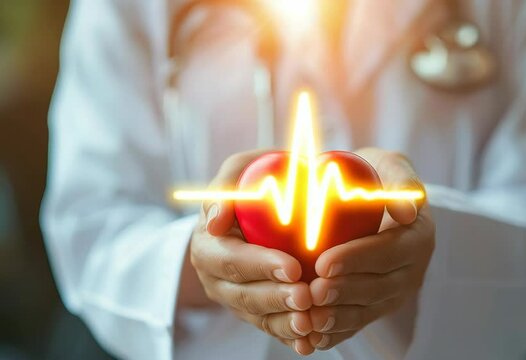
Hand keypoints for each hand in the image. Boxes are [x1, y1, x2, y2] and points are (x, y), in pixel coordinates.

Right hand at [188, 150, 315, 355]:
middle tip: (307, 297)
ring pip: (258, 317)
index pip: (230, 259)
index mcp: (207, 244)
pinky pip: (272, 329)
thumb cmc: (255, 182)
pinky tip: (312, 341)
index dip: (259, 266)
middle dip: (275, 299)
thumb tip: (215, 221)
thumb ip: (227, 183)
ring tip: (312, 323)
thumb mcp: (240, 170)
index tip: (292, 267)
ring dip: (285, 323)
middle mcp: (216, 277)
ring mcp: (236, 299)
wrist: (266, 207)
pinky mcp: (256, 313)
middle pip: (243, 295)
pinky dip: (291, 337)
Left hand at [305, 148, 434, 350]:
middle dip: (344, 293)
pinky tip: (310, 337)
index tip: (324, 261)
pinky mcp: (376, 307)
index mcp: (419, 236)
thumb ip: (401, 180)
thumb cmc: (374, 177)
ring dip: (338, 319)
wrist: (368, 201)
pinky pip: (357, 324)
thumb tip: (406, 211)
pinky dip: (334, 333)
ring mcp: (394, 292)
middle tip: (312, 293)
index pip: (390, 251)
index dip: (358, 260)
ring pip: (367, 311)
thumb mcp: (390, 166)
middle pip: (379, 287)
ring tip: (309, 319)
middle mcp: (411, 269)